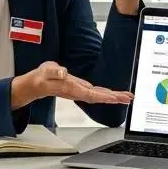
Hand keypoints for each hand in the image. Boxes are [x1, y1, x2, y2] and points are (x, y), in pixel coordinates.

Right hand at [11, 61, 133, 109]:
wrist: (40, 83)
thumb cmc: (43, 76)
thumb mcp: (47, 70)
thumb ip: (54, 71)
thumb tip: (63, 72)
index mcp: (72, 88)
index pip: (90, 94)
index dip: (103, 96)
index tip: (114, 98)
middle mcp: (79, 92)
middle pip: (99, 97)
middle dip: (114, 98)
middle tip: (128, 99)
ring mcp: (81, 91)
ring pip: (100, 96)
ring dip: (114, 97)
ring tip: (127, 98)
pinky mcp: (83, 89)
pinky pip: (98, 93)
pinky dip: (108, 94)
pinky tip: (115, 95)